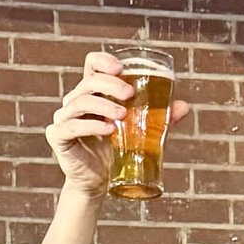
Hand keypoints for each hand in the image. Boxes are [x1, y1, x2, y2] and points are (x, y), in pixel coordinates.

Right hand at [44, 52, 182, 195]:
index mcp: (92, 92)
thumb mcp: (140, 131)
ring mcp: (64, 118)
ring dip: (103, 105)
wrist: (99, 182)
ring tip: (122, 116)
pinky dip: (91, 125)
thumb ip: (160, 118)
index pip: (91, 64)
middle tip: (130, 95)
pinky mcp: (58, 137)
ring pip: (80, 101)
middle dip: (111, 85)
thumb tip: (184, 106)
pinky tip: (108, 130)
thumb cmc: (117, 151)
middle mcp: (75, 101)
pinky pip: (71, 126)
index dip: (103, 60)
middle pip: (88, 81)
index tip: (121, 69)